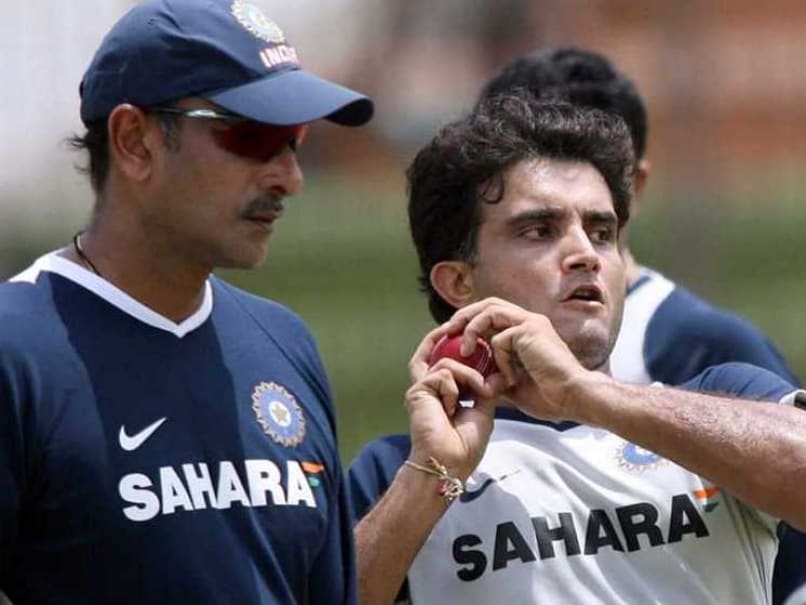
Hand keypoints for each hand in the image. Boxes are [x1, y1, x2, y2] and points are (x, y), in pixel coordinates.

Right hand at [405, 325, 502, 479]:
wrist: (450, 462)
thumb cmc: (465, 445)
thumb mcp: (484, 411)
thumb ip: (487, 389)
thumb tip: (499, 374)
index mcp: (443, 395)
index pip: (446, 365)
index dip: (458, 350)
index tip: (477, 342)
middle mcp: (429, 389)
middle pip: (431, 354)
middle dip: (443, 338)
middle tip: (459, 327)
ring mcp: (422, 389)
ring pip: (447, 363)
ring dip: (469, 375)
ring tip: (479, 393)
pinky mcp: (417, 391)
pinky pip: (442, 372)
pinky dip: (455, 385)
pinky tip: (453, 406)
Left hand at [442, 298, 593, 421]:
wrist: (574, 398)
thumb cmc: (549, 395)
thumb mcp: (512, 384)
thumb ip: (494, 374)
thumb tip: (473, 378)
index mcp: (525, 330)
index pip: (491, 314)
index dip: (470, 322)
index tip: (452, 339)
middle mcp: (528, 321)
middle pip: (488, 303)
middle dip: (464, 316)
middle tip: (447, 333)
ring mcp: (531, 323)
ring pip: (490, 310)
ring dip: (472, 328)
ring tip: (464, 349)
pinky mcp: (531, 330)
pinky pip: (500, 337)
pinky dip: (496, 357)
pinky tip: (505, 377)